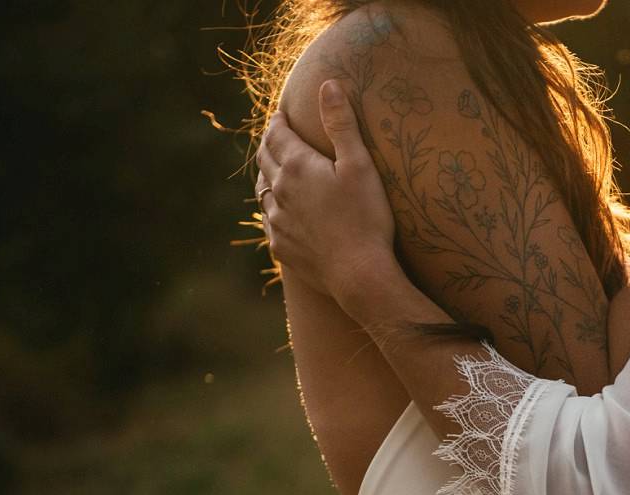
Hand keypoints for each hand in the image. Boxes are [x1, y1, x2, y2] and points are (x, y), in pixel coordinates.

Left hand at [256, 81, 400, 310]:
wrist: (359, 274)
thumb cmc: (366, 218)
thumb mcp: (360, 165)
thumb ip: (341, 124)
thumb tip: (328, 85)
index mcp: (297, 167)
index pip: (276, 134)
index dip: (278, 121)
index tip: (281, 114)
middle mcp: (279, 191)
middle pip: (264, 159)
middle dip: (269, 143)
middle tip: (277, 137)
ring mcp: (277, 221)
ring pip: (263, 191)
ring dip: (267, 176)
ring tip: (276, 172)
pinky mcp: (281, 247)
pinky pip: (269, 221)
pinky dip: (273, 209)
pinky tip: (282, 212)